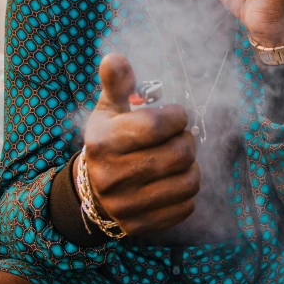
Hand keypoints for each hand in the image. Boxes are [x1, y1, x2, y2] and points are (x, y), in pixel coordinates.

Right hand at [78, 53, 199, 236]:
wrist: (92, 192)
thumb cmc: (109, 142)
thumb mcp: (109, 111)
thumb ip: (117, 84)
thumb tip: (115, 58)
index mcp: (103, 142)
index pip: (156, 126)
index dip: (176, 117)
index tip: (176, 116)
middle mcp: (112, 175)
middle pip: (178, 154)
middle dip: (186, 141)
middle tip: (179, 138)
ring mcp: (126, 205)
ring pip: (188, 182)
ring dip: (191, 167)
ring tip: (180, 160)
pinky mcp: (141, 226)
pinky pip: (186, 207)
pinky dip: (187, 193)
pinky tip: (173, 182)